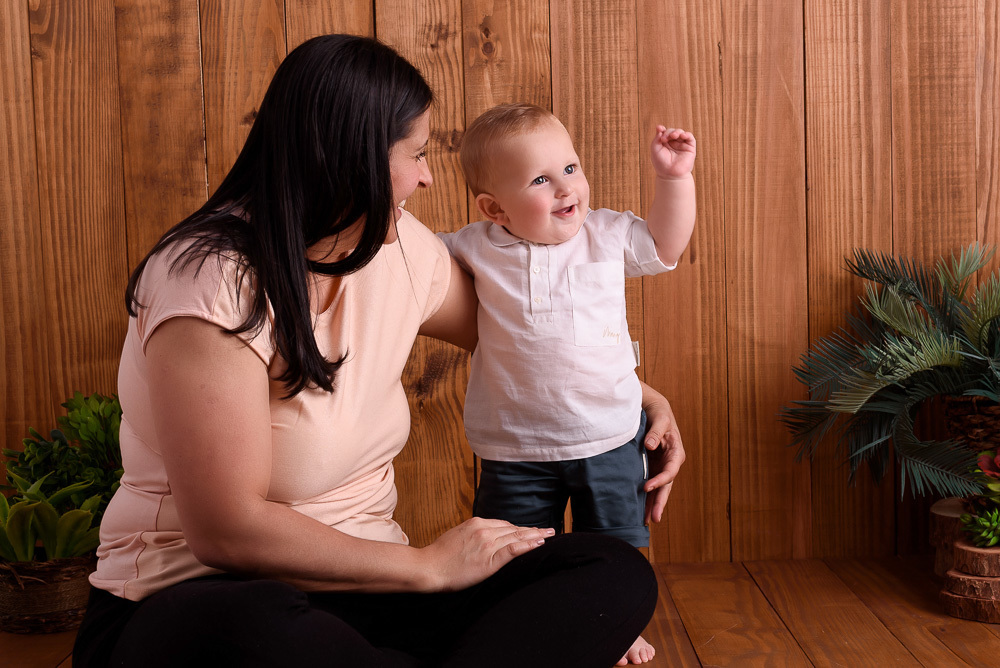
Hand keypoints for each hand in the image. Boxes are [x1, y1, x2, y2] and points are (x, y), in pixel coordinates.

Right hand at [421, 517, 553, 591]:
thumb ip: (473, 534)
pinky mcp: (490, 559)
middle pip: (513, 529)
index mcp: (476, 523)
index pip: (503, 524)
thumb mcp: (457, 536)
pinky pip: (514, 550)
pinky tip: (539, 543)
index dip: (518, 528)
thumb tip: (483, 536)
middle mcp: (484, 529)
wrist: (429, 567)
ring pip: (517, 537)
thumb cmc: (439, 555)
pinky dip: (528, 545)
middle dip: (531, 530)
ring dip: (535, 535)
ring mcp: (488, 543)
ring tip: (549, 534)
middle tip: (548, 529)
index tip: (529, 529)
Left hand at [641, 395, 685, 523]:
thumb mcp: (660, 418)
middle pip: (666, 486)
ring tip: (646, 521)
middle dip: (660, 502)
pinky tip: (641, 509)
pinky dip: (647, 497)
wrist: (653, 409)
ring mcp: (661, 466)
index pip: (670, 471)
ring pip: (659, 489)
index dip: (660, 481)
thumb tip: (650, 445)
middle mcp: (671, 463)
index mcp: (676, 452)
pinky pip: (651, 484)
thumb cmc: (658, 413)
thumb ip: (655, 431)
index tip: (646, 488)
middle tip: (654, 518)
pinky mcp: (652, 467)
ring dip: (653, 504)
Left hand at [650, 126, 695, 179]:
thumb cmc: (661, 163)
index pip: (664, 132)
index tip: (660, 128)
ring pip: (680, 132)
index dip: (662, 129)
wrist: (670, 174)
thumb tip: (660, 127)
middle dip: (668, 132)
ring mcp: (682, 145)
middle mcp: (673, 144)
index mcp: (665, 144)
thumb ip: (657, 138)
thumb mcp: (655, 149)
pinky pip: (690, 137)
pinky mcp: (690, 148)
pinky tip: (682, 135)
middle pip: (672, 131)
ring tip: (672, 136)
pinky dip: (686, 134)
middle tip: (664, 139)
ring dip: (676, 132)